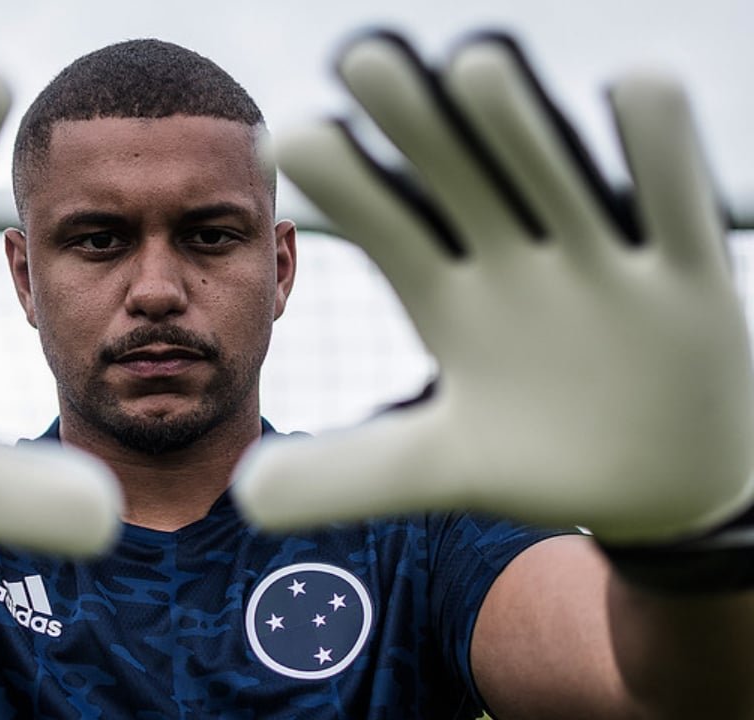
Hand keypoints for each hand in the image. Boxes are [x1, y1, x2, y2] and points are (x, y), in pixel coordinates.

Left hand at [234, 31, 753, 541]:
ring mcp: (598, 265)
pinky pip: (674, 208)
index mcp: (450, 299)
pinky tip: (638, 89)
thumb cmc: (536, 457)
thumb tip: (246, 499)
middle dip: (419, 129)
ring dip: (519, 131)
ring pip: (555, 182)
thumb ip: (349, 474)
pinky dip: (661, 157)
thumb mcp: (439, 468)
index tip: (286, 138)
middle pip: (462, 182)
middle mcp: (516, 265)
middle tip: (361, 58)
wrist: (653, 482)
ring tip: (473, 68)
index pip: (390, 230)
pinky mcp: (688, 280)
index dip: (347, 188)